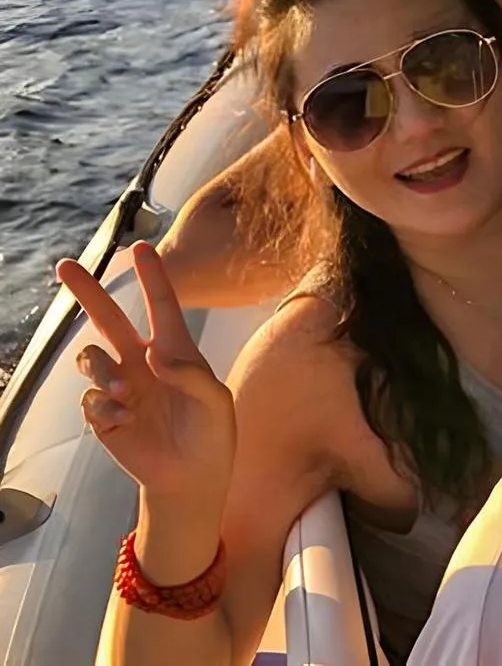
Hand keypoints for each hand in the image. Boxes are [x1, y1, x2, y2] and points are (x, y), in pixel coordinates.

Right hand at [56, 242, 236, 504]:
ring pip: (91, 358)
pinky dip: (104, 409)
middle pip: (108, 319)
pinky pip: (90, 399)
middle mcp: (143, 362)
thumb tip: (152, 356)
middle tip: (65, 265)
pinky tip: (125, 422)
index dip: (153, 276)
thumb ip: (192, 376)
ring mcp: (121, 386)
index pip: (162, 306)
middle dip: (88, 292)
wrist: (190, 476)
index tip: (141, 246)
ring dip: (102, 372)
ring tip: (126, 394)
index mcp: (176, 352)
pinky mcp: (104, 413)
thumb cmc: (212, 434)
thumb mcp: (216, 403)